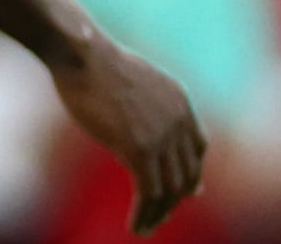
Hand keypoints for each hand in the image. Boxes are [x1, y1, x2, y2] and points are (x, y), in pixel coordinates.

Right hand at [51, 35, 208, 234]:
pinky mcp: (140, 148)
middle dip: (174, 200)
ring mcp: (162, 134)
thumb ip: (149, 111)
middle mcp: (179, 119)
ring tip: (143, 229)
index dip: (190, 174)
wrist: (82, 55)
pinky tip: (134, 226)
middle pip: (187, 173)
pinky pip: (149, 193)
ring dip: (158, 214)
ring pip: (170, 190)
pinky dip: (144, 215)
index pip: (198, 148)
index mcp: (180, 101)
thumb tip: (151, 143)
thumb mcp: (135, 87)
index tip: (180, 194)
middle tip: (157, 218)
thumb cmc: (96, 67)